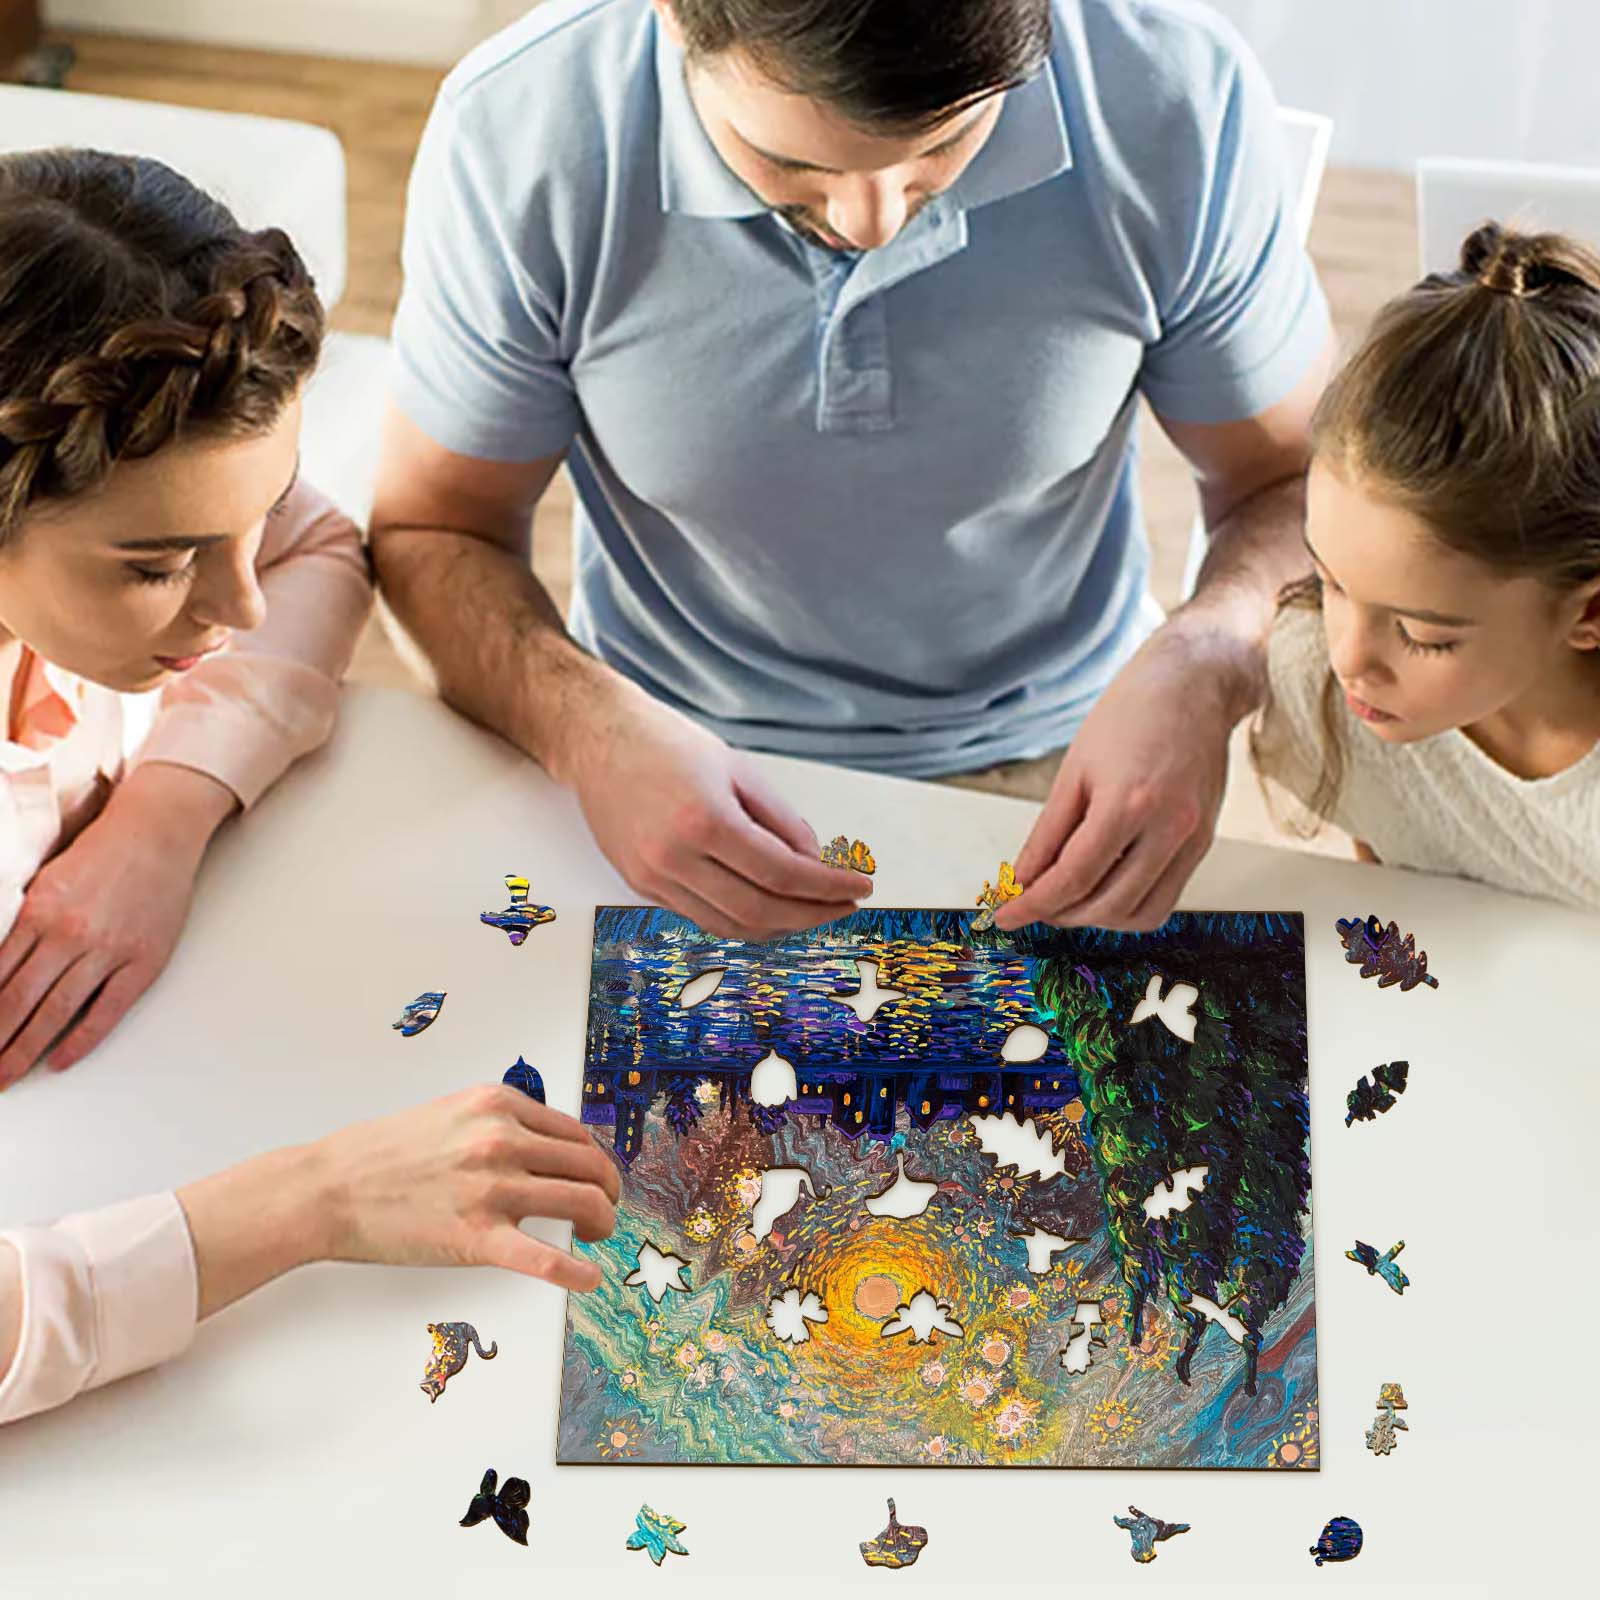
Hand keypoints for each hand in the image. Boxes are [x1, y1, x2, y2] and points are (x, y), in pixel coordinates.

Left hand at [0, 764, 234, 1087]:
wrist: (157, 833)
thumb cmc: (102, 853)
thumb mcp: (45, 882)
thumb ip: (21, 924)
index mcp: (39, 912)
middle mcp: (70, 934)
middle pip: (18, 1001)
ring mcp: (109, 949)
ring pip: (56, 1011)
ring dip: (26, 1049)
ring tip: (7, 1075)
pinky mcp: (143, 961)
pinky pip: (107, 1009)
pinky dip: (81, 1039)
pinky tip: (61, 1060)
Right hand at [180, 1085, 621, 1305]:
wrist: (328, 1188)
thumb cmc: (381, 1155)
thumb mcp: (450, 1113)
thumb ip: (498, 1122)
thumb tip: (544, 1147)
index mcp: (498, 1106)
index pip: (575, 1133)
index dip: (596, 1159)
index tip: (598, 1176)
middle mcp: (502, 1140)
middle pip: (588, 1165)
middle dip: (608, 1190)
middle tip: (606, 1209)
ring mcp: (492, 1188)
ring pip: (582, 1201)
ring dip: (601, 1222)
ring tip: (596, 1235)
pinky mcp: (476, 1237)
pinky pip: (544, 1258)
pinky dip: (576, 1272)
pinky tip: (589, 1279)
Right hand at [558, 674, 870, 939]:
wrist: (598, 741)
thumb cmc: (667, 744)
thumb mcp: (739, 769)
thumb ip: (781, 821)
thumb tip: (813, 863)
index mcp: (704, 820)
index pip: (782, 873)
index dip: (827, 888)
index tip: (858, 889)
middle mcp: (674, 857)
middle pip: (760, 911)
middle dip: (811, 915)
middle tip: (842, 906)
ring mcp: (652, 877)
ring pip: (730, 926)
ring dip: (779, 926)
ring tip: (810, 911)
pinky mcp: (640, 886)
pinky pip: (702, 917)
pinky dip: (742, 919)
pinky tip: (768, 907)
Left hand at [997, 619, 1259, 931]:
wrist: (1194, 685)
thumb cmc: (1131, 714)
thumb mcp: (1074, 770)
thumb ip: (1047, 834)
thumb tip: (1023, 879)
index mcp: (1128, 803)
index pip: (1073, 877)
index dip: (1034, 905)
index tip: (1007, 915)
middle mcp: (1168, 828)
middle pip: (1106, 904)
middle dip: (1061, 914)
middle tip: (1032, 905)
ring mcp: (1193, 839)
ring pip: (1140, 913)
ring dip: (1096, 918)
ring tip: (1067, 899)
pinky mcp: (1204, 843)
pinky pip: (1166, 898)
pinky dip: (1129, 906)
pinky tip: (1103, 889)